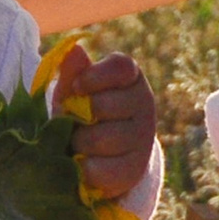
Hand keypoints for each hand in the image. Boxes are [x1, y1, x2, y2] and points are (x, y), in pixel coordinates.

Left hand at [50, 43, 158, 198]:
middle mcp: (145, 104)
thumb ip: (73, 73)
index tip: (78, 86)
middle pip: (100, 106)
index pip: (120, 67)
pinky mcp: (136, 170)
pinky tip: (86, 164)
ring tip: (80, 145)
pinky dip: (83, 169)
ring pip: (98, 139)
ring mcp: (144, 138)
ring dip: (78, 144)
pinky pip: (99, 169)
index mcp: (131, 77)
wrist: (98, 156)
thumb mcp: (74, 92)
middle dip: (77, 117)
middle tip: (78, 123)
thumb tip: (74, 49)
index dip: (94, 77)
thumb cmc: (83, 114)